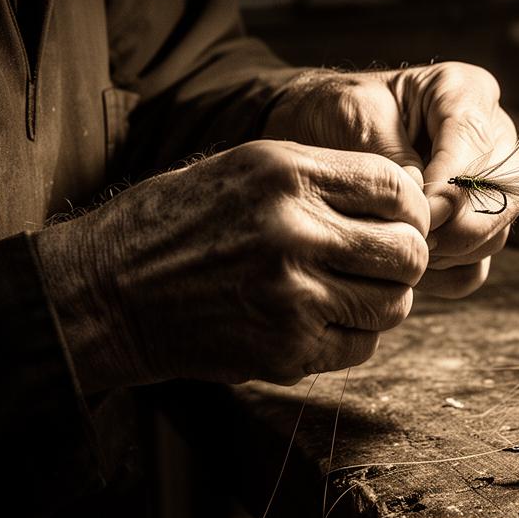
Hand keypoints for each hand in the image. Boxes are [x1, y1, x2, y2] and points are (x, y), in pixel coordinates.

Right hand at [34, 141, 428, 391]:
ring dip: (383, 300)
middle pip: (409, 252)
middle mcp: (294, 231)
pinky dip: (353, 336)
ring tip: (349, 291)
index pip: (397, 189)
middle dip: (406, 258)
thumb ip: (324, 177)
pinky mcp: (285, 349)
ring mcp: (291, 296)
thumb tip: (404, 196)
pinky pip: (362, 346)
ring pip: (394, 304)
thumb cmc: (177, 223)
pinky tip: (319, 320)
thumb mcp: (246, 168)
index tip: (401, 220)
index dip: (412, 208)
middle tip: (383, 262)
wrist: (106, 293)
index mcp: (286, 174)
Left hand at [263, 62, 518, 297]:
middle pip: (505, 197)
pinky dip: (444, 274)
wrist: (316, 133)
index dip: (453, 186)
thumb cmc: (336, 113)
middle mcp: (492, 139)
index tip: (418, 210)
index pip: (480, 145)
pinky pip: (475, 268)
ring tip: (399, 243)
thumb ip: (394, 154)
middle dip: (457, 226)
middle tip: (409, 236)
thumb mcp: (354, 114)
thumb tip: (429, 203)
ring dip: (447, 252)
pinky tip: (407, 262)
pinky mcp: (472, 229)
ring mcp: (488, 189)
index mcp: (468, 93)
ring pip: (494, 236)